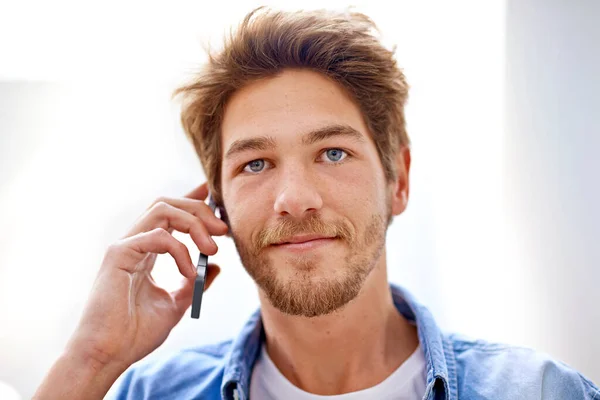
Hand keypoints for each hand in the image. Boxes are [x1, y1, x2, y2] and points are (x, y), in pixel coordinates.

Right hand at [66, 182, 228, 370]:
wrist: (108, 355)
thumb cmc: (135, 333)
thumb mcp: (176, 304)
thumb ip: (194, 283)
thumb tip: (215, 266)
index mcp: (146, 252)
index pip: (169, 214)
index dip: (192, 200)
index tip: (213, 195)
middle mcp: (134, 243)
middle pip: (168, 204)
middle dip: (200, 210)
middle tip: (224, 231)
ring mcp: (125, 246)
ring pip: (162, 209)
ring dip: (194, 223)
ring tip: (212, 248)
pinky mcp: (118, 254)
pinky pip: (157, 236)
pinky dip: (180, 250)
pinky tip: (188, 272)